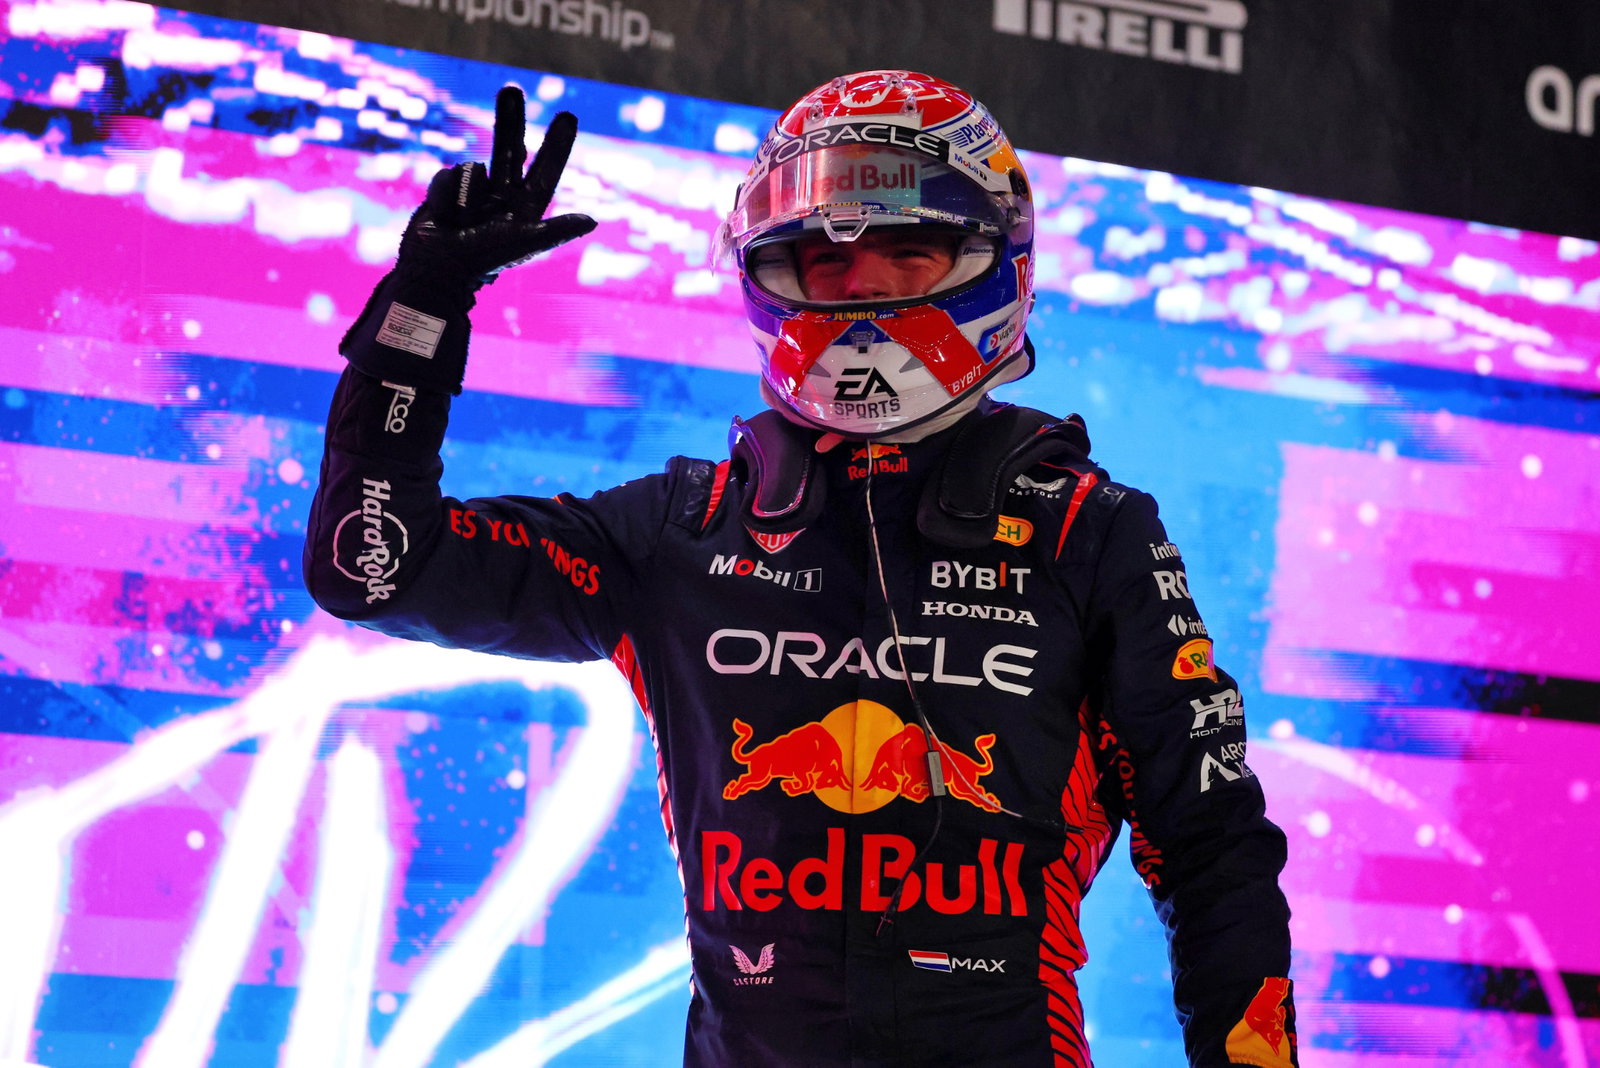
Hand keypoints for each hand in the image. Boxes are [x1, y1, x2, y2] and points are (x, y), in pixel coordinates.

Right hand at [399, 85, 595, 284]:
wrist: (435, 270)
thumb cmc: (482, 260)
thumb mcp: (523, 243)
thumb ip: (556, 231)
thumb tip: (592, 221)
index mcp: (525, 208)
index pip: (545, 170)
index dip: (556, 145)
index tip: (568, 116)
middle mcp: (502, 197)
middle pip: (508, 148)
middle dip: (509, 118)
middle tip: (511, 87)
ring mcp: (474, 193)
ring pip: (473, 168)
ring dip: (465, 194)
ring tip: (462, 220)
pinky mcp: (446, 191)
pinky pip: (447, 175)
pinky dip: (444, 194)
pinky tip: (443, 216)